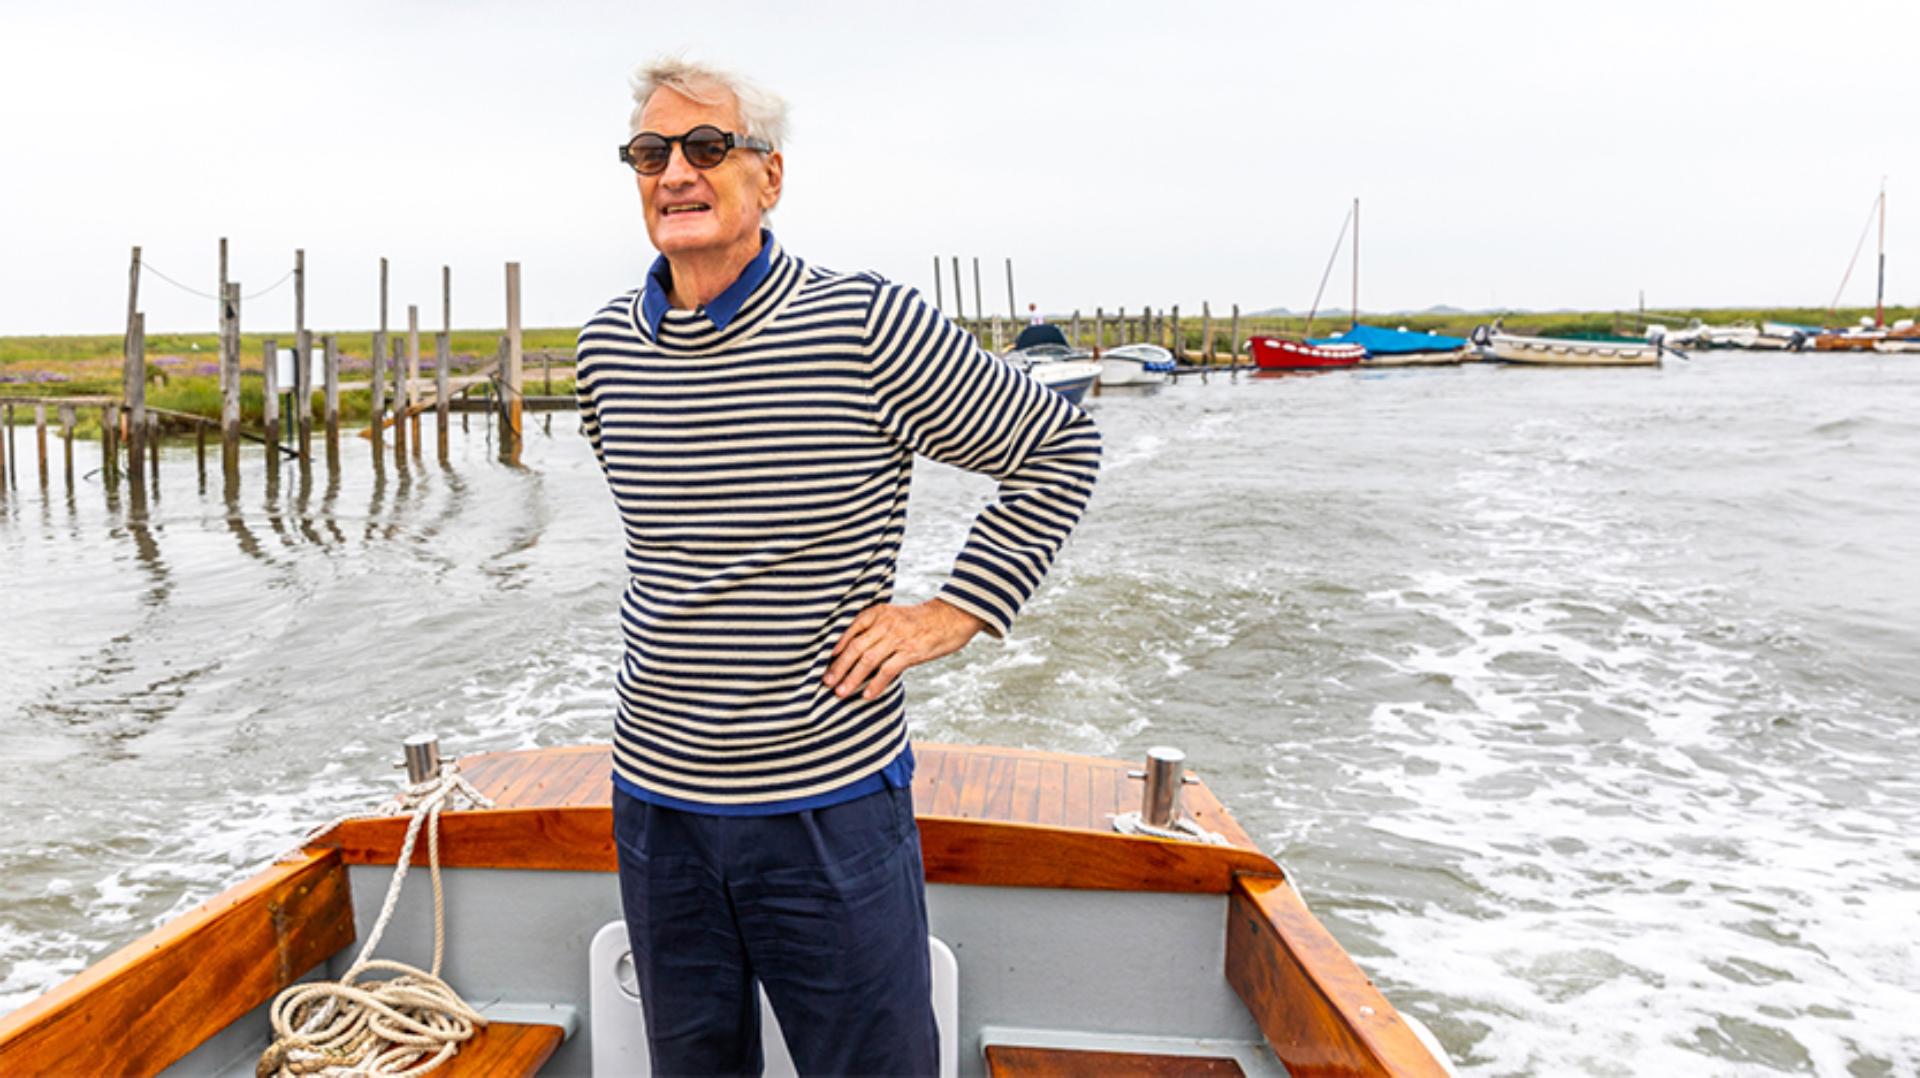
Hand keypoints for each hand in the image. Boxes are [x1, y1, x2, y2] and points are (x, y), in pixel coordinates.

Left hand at [824, 599, 987, 700]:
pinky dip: (875, 684)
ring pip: (867, 660)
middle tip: (827, 682)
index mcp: (878, 613)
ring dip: (852, 679)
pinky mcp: (911, 652)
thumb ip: (876, 628)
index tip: (823, 663)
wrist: (952, 616)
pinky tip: (867, 695)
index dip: (835, 648)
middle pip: (855, 648)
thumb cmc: (921, 620)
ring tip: (841, 693)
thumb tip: (855, 652)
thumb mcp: (894, 615)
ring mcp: (898, 638)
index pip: (850, 630)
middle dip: (838, 667)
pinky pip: (887, 670)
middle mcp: (885, 624)